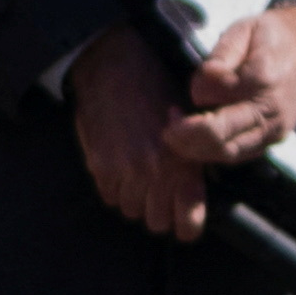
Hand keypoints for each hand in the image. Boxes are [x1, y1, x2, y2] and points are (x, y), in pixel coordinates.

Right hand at [67, 26, 203, 241]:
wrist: (116, 68)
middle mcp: (156, 173)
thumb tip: (195, 191)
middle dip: (157, 210)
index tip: (182, 219)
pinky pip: (108, 196)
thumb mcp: (189, 127)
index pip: (187, 224)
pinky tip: (119, 164)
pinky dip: (113, 187)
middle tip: (156, 190)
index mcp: (184, 163)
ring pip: (130, 210)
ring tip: (136, 172)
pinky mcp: (100, 166)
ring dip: (134, 197)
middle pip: (156, 222)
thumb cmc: (157, 90)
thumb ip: (193, 163)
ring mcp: (125, 172)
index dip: (185, 226)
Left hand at [167, 2, 295, 167]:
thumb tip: (199, 93)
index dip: (193, 101)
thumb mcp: (240, 31)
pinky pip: (241, 154)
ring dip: (198, 150)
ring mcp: (276, 129)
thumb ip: (218, 59)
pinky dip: (215, 152)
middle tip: (168, 126)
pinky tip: (200, 140)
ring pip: (229, 154)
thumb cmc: (268, 34)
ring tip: (178, 135)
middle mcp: (272, 111)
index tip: (185, 94)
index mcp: (262, 80)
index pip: (215, 104)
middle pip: (220, 139)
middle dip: (186, 137)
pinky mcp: (276, 137)